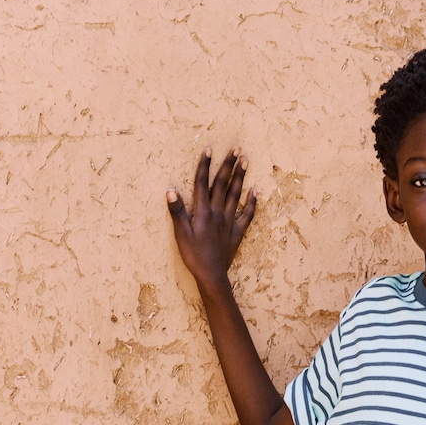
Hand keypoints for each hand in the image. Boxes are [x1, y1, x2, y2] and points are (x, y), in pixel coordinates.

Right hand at [167, 148, 255, 289]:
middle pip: (223, 184)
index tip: (209, 149)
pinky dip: (252, 203)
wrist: (212, 276)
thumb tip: (171, 191)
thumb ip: (177, 212)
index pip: (203, 183)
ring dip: (240, 177)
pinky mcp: (237, 233)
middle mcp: (218, 213)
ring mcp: (229, 222)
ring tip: (245, 161)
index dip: (205, 166)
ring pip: (236, 195)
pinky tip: (255, 191)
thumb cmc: (194, 256)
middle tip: (236, 148)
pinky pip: (247, 215)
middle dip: (228, 165)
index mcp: (203, 212)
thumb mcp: (181, 235)